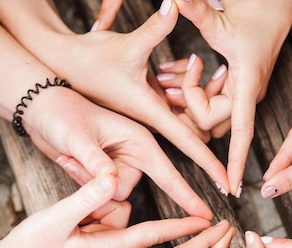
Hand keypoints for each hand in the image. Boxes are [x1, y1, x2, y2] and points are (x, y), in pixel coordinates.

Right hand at [0, 175, 210, 247]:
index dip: (186, 231)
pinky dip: (82, 212)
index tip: (213, 227)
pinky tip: (59, 221)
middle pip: (125, 215)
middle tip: (76, 208)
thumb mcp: (55, 219)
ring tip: (59, 219)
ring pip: (108, 213)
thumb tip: (112, 176)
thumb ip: (86, 197)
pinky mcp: (87, 246)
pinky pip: (94, 219)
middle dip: (104, 206)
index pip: (156, 236)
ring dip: (88, 207)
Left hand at [22, 85, 212, 219]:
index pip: (169, 174)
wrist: (39, 109)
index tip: (207, 217)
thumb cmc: (61, 113)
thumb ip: (97, 165)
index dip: (188, 196)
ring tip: (70, 155)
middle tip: (76, 157)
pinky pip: (96, 192)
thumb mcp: (78, 138)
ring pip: (109, 195)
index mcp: (139, 140)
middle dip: (101, 185)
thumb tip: (112, 189)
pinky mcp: (104, 172)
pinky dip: (80, 180)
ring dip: (86, 182)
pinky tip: (68, 159)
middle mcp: (133, 153)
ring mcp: (118, 164)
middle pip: (125, 191)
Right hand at [47, 0, 229, 193]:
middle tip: (222, 72)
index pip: (189, 145)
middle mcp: (154, 119)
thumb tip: (175, 4)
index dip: (210, 166)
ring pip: (190, 111)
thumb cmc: (87, 62)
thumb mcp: (125, 47)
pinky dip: (189, 84)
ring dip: (203, 92)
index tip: (229, 186)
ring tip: (214, 66)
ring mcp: (151, 110)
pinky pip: (179, 99)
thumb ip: (154, 29)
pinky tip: (189, 64)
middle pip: (199, 126)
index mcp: (152, 116)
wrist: (61, 65)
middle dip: (216, 106)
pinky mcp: (148, 100)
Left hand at [175, 0, 291, 196]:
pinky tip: (182, 67)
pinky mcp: (238, 84)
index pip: (241, 131)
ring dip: (187, 95)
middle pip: (210, 118)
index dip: (236, 161)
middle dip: (186, 102)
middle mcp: (246, 93)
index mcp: (247, 83)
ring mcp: (242, 90)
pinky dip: (195, 87)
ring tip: (166, 71)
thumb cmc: (257, 9)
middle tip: (165, 75)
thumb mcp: (221, 15)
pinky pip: (212, 97)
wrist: (278, 3)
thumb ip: (198, 10)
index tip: (230, 186)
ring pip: (209, 109)